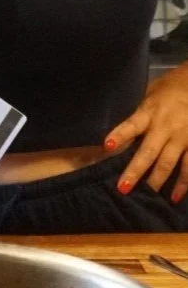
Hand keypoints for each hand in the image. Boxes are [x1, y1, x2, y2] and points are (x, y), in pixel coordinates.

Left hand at [105, 63, 187, 201]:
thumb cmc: (169, 89)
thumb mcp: (150, 94)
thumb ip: (139, 115)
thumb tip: (122, 136)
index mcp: (150, 112)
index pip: (131, 125)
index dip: (120, 135)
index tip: (107, 146)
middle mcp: (165, 127)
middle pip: (149, 152)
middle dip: (135, 171)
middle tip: (123, 188)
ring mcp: (182, 138)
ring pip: (168, 163)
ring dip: (157, 181)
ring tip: (146, 197)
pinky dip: (183, 184)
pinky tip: (175, 198)